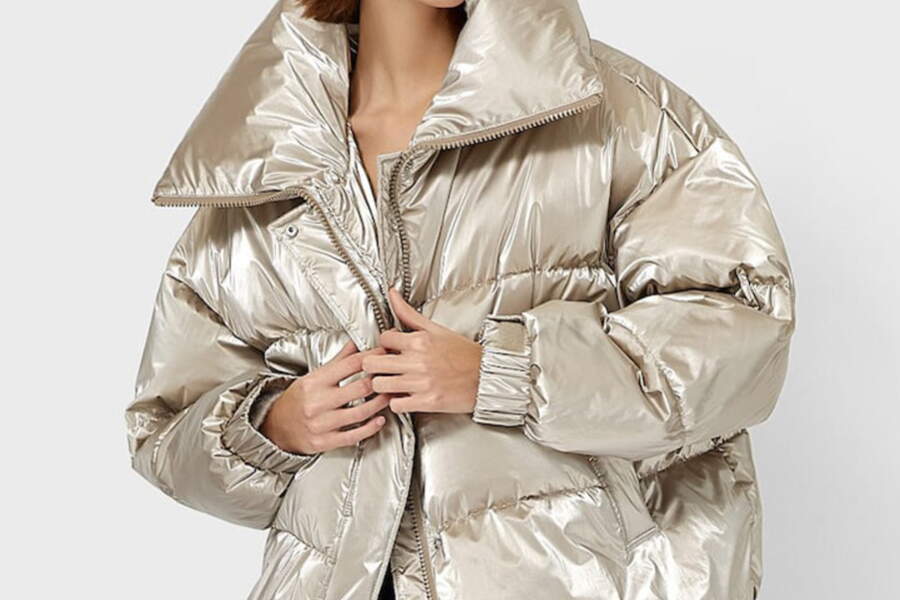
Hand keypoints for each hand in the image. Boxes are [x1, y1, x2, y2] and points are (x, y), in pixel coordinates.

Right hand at [260, 339, 390, 453]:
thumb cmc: (297, 400)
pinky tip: (379, 419)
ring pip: (361, 412)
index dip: (371, 357)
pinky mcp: (325, 441)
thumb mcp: (313, 376)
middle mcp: (318, 402)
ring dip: (380, 403)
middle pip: (360, 387)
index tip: (383, 354)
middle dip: (380, 380)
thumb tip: (355, 344)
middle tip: (392, 375)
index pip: (350, 365)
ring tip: (389, 395)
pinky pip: (354, 435)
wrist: (276, 427)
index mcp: (315, 382)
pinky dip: (371, 427)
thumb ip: (338, 362)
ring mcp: (322, 424)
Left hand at [363, 287, 483, 414]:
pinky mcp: (427, 402)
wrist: (488, 376)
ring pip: (380, 385)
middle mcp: (418, 361)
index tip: (391, 350)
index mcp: (420, 341)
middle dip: (375, 365)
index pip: (383, 339)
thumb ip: (409, 314)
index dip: (384, 345)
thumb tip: (392, 294)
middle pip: (372, 363)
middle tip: (383, 367)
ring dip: (383, 385)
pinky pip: (396, 405)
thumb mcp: (437, 329)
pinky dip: (397, 403)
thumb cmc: (465, 354)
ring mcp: (422, 383)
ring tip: (393, 382)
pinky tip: (405, 396)